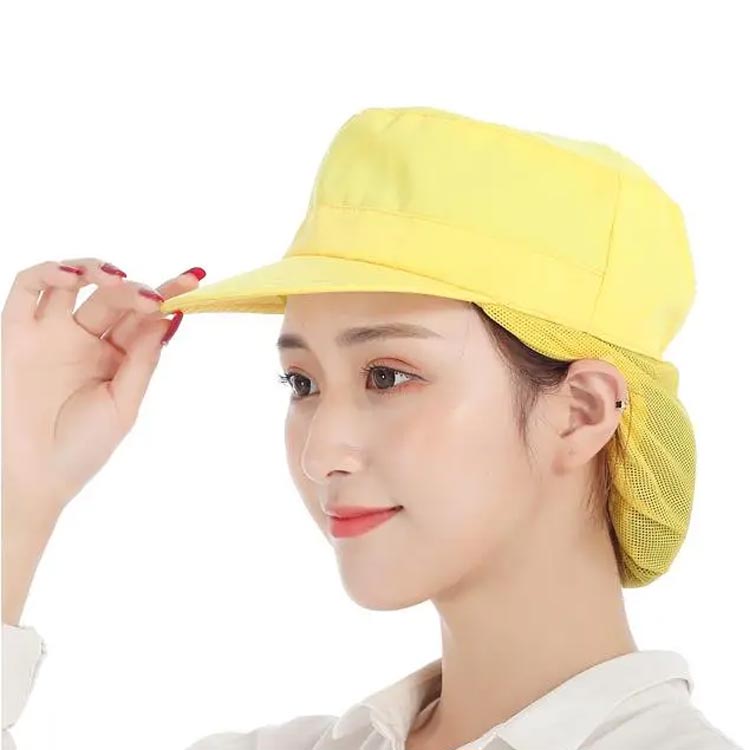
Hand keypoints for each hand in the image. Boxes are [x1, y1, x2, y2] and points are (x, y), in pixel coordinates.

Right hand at [1, 258, 201, 525]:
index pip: (144, 314)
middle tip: (154, 297)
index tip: (194, 281)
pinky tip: (73, 276)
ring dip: (96, 270)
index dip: (169, 294)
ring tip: (117, 280)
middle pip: (115, 296)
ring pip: (74, 282)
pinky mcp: (17, 332)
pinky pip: (27, 288)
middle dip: (137, 289)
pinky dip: (48, 272)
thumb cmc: (83, 446)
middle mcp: (86, 337)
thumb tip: (168, 316)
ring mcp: (52, 332)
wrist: (36, 477)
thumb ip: (142, 359)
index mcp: (117, 354)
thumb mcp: (124, 403)